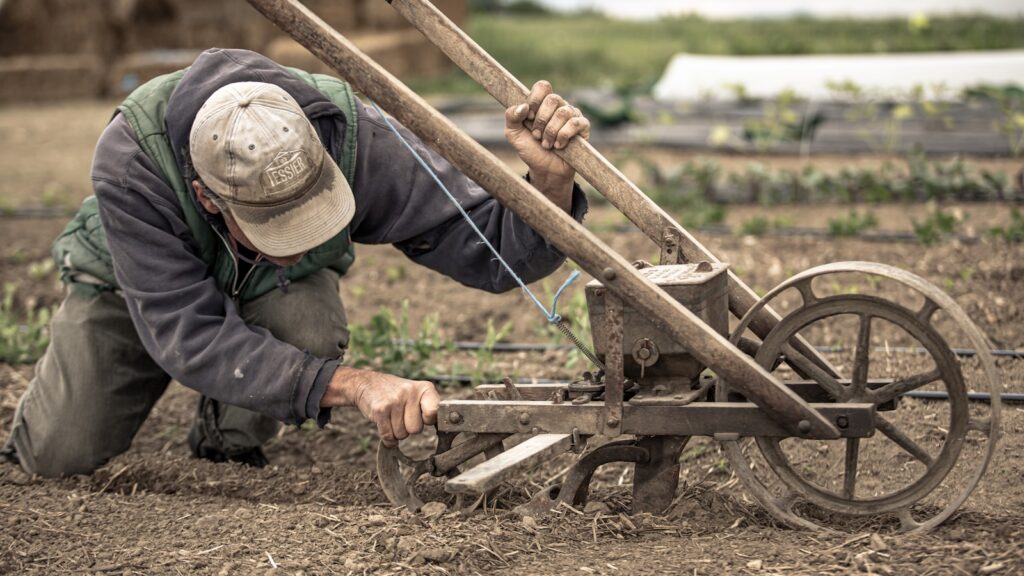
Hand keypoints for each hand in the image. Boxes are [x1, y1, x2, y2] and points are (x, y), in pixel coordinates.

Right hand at [322, 366, 439, 446]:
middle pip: (416, 430)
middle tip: (402, 415)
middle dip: (408, 428)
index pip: (434, 413)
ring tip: (392, 417)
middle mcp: (410, 392)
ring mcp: (394, 401)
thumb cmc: (397, 393)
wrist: (367, 383)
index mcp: (424, 388)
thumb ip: (431, 407)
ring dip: (396, 432)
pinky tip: (385, 425)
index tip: (423, 418)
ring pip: (402, 435)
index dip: (428, 420)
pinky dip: (388, 438)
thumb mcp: (416, 393)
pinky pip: (388, 436)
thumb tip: (448, 426)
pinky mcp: (380, 410)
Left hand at [504, 80, 590, 210]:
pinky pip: (575, 123)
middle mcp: (559, 106)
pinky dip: (564, 135)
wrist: (545, 170)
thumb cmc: (531, 150)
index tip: (529, 118)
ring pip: (563, 112)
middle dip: (541, 120)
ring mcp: (572, 115)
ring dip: (551, 132)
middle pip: (553, 99)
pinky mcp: (583, 127)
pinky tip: (559, 145)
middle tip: (537, 136)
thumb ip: (511, 116)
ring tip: (547, 144)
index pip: (543, 86)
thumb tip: (523, 106)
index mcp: (542, 104)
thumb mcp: (513, 134)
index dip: (535, 100)